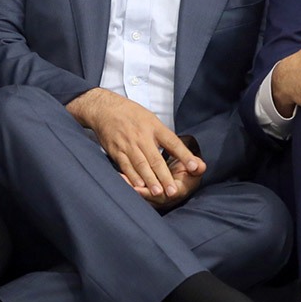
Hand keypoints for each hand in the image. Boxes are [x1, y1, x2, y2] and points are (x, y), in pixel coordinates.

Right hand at [66, 88, 202, 197]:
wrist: (105, 109)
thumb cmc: (132, 115)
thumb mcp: (152, 120)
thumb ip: (166, 138)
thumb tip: (184, 153)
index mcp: (155, 127)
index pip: (173, 142)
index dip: (184, 155)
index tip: (195, 167)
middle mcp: (142, 136)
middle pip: (156, 159)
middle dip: (165, 176)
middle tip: (174, 191)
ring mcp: (128, 144)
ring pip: (141, 165)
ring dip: (150, 180)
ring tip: (158, 192)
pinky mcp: (116, 151)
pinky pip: (125, 165)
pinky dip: (132, 177)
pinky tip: (138, 186)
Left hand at [122, 155, 202, 210]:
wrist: (184, 170)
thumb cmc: (189, 166)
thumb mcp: (195, 165)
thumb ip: (197, 166)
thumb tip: (199, 166)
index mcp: (180, 190)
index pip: (171, 194)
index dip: (162, 190)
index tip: (153, 188)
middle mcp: (169, 198)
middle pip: (154, 198)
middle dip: (143, 192)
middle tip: (132, 187)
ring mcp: (158, 198)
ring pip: (144, 196)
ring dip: (132, 187)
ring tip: (121, 180)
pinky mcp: (148, 194)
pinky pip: (138, 191)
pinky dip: (129, 184)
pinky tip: (119, 177)